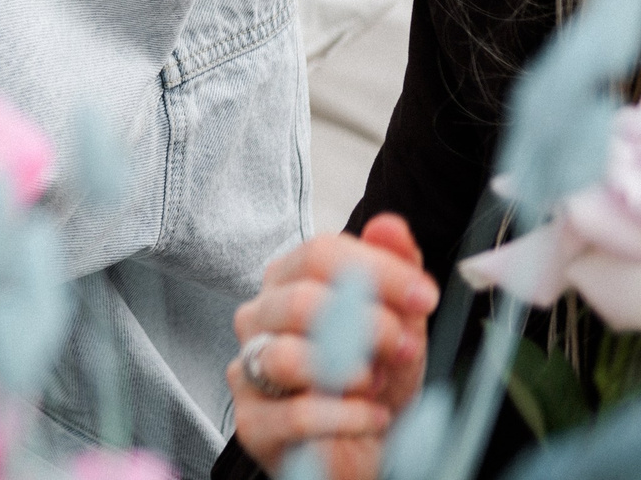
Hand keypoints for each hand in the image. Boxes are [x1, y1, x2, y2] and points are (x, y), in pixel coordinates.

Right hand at [229, 214, 439, 479]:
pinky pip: (297, 414)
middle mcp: (258, 317)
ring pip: (285, 356)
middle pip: (300, 300)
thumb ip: (395, 273)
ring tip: (378, 385)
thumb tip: (389, 224)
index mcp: (288, 282)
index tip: (423, 298)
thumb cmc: (375, 380)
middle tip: (406, 349)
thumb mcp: (400, 325)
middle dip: (369, 325)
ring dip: (348, 371)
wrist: (364, 447)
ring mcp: (248, 368)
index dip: (376, 271)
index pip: (319, 253)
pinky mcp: (251, 421)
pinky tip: (372, 417)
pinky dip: (347, 417)